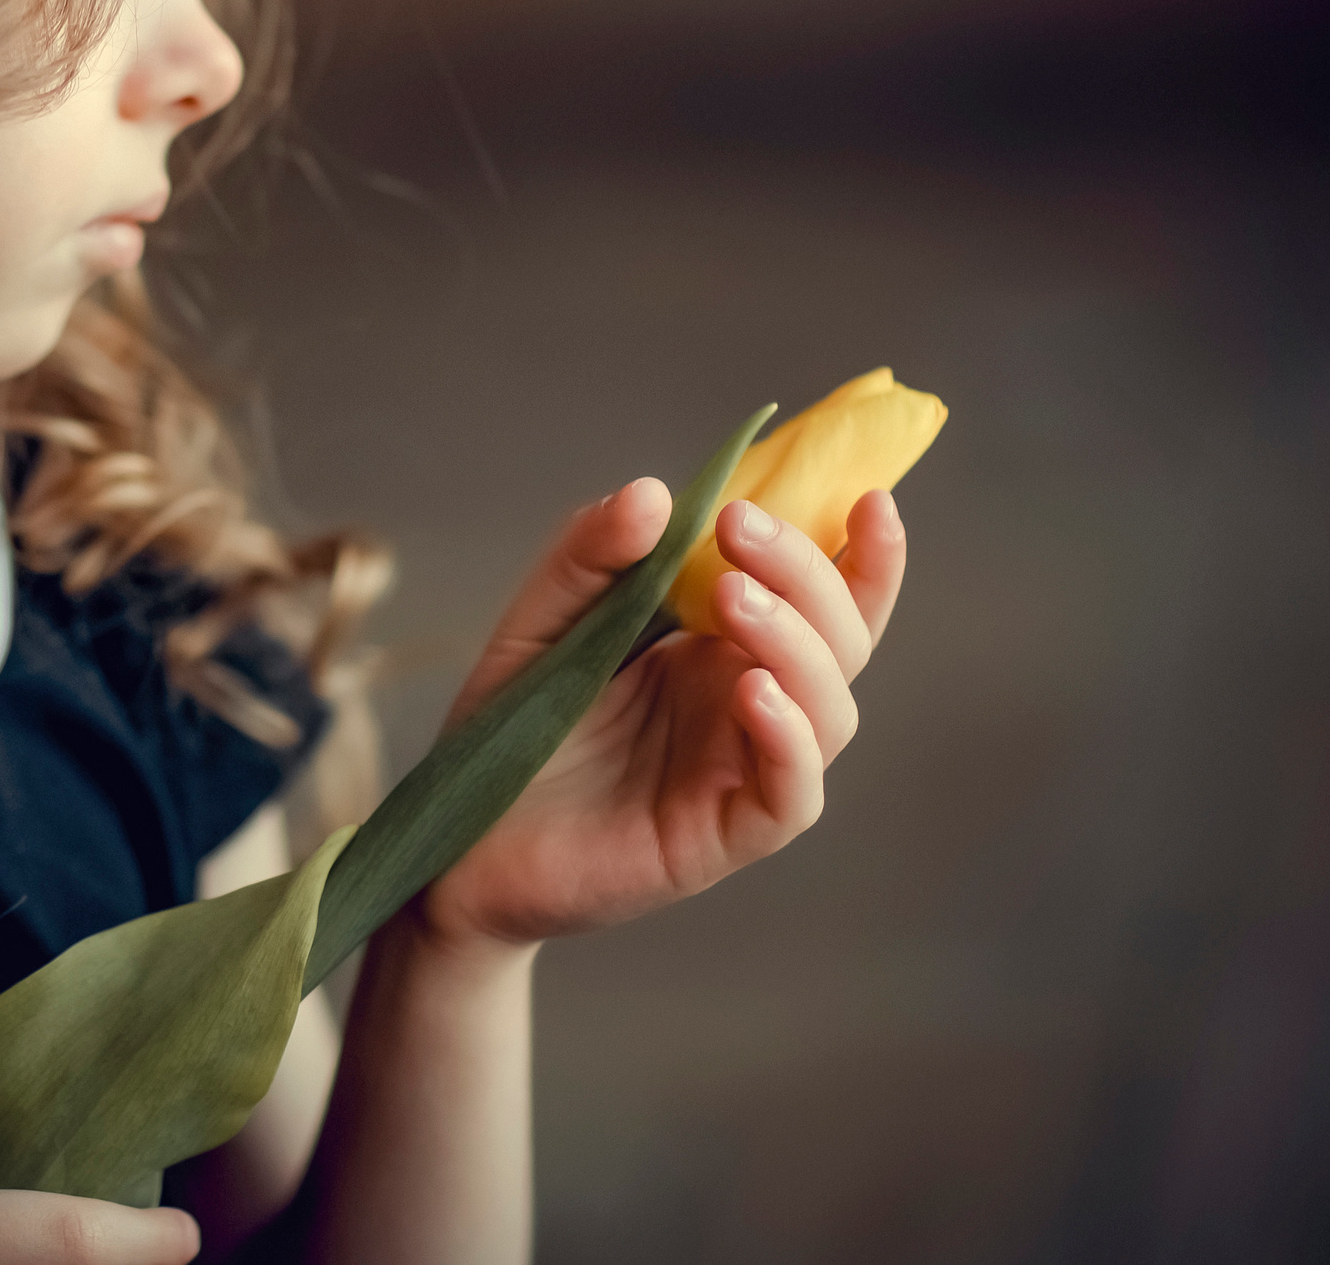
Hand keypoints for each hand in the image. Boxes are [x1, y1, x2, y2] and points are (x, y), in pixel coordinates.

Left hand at [417, 481, 906, 950]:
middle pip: (837, 640)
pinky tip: (751, 693)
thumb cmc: (514, 726)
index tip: (869, 498)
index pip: (823, 599)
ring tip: (735, 597)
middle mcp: (746, 703)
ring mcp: (739, 770)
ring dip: (796, 644)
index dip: (862, 555)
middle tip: (739, 527)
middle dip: (806, 574)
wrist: (460, 833)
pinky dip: (789, 740)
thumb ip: (590, 554)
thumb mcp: (541, 618)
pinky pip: (791, 794)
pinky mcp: (722, 836)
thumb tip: (656, 493)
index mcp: (721, 646)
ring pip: (829, 712)